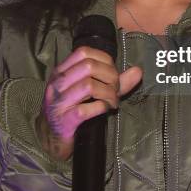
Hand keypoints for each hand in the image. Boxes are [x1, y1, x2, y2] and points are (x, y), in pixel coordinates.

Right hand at [36, 46, 142, 160]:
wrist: (52, 138)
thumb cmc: (72, 109)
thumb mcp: (89, 91)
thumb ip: (113, 80)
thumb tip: (138, 71)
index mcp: (61, 71)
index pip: (84, 52)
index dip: (105, 61)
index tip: (113, 75)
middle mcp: (57, 83)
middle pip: (89, 66)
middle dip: (110, 77)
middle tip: (116, 90)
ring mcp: (59, 102)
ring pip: (89, 85)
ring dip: (109, 93)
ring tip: (113, 101)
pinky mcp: (64, 121)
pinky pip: (87, 109)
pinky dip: (102, 107)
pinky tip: (106, 110)